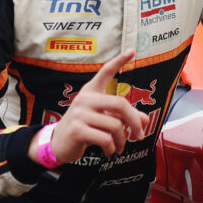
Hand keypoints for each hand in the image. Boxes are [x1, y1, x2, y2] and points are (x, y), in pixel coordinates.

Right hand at [29, 49, 148, 165]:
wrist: (58, 144)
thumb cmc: (84, 128)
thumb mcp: (103, 120)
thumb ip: (122, 117)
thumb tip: (144, 120)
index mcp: (91, 92)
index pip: (106, 72)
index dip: (119, 61)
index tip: (132, 50)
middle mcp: (85, 98)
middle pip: (120, 104)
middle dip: (134, 121)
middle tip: (140, 135)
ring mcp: (80, 113)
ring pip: (115, 126)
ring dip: (121, 140)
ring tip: (118, 147)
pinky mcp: (77, 129)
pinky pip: (105, 139)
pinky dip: (111, 148)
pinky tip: (109, 151)